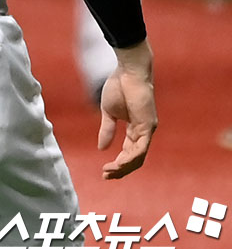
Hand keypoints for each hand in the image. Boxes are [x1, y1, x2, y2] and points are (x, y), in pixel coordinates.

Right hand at [97, 40, 156, 179]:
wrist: (127, 72)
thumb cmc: (118, 87)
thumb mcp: (108, 112)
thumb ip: (107, 129)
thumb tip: (101, 148)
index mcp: (134, 130)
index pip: (128, 153)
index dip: (117, 163)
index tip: (104, 171)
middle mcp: (143, 133)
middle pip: (135, 159)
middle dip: (120, 170)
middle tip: (106, 176)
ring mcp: (147, 130)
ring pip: (138, 157)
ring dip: (124, 167)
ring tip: (110, 171)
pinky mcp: (148, 126)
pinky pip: (141, 148)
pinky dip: (130, 157)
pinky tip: (119, 162)